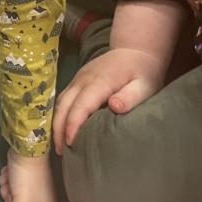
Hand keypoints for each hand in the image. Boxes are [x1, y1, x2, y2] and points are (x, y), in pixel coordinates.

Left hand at [0, 151, 57, 201]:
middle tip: (14, 186)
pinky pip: (10, 183)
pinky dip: (7, 177)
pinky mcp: (24, 177)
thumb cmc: (27, 179)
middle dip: (9, 195)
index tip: (16, 196)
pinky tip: (10, 171)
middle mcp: (42, 200)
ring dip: (7, 186)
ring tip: (12, 177)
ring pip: (10, 194)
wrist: (26, 151)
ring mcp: (33, 188)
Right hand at [53, 47, 167, 152]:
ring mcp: (78, 79)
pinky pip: (63, 99)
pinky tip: (61, 128)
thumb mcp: (145, 85)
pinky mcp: (77, 80)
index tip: (70, 144)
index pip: (80, 106)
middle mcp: (83, 79)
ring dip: (56, 123)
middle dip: (59, 129)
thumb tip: (113, 107)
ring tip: (58, 145)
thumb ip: (130, 97)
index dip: (72, 125)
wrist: (134, 50)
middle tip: (60, 152)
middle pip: (64, 105)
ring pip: (60, 102)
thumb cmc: (143, 71)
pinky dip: (59, 115)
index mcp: (100, 81)